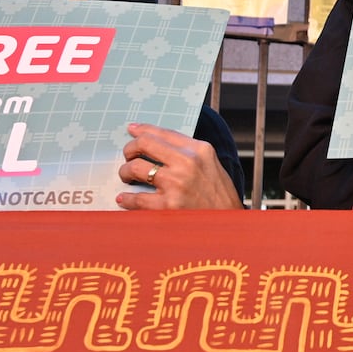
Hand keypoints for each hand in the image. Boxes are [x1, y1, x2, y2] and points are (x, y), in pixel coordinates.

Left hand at [117, 123, 242, 209]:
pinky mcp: (168, 206)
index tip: (132, 130)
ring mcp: (177, 184)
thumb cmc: (218, 194)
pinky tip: (125, 199)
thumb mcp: (209, 163)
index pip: (163, 133)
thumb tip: (155, 140)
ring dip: (125, 172)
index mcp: (199, 149)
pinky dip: (126, 199)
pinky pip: (136, 198)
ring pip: (135, 168)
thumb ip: (187, 150)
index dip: (142, 130)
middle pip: (144, 144)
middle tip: (129, 157)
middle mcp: (187, 163)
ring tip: (128, 178)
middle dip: (130, 149)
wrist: (228, 222)